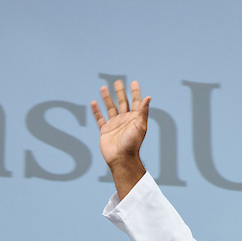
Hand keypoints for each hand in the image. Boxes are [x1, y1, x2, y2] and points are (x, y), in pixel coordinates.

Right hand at [91, 79, 149, 197]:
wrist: (121, 159)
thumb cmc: (132, 143)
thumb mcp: (140, 126)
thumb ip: (143, 111)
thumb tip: (148, 97)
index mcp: (134, 118)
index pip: (135, 102)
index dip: (135, 92)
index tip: (134, 82)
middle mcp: (125, 120)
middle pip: (122, 102)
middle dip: (120, 92)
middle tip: (118, 81)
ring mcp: (114, 125)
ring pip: (110, 108)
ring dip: (107, 98)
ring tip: (103, 87)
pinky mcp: (105, 131)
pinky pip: (100, 118)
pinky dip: (96, 111)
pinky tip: (93, 102)